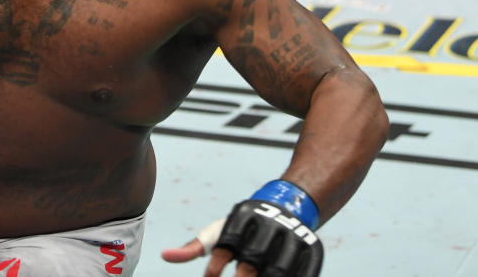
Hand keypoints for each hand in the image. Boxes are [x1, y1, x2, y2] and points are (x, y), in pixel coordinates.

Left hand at [163, 202, 322, 276]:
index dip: (216, 265)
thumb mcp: (219, 232)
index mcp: (244, 216)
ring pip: (279, 271)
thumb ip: (194, 247)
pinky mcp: (313, 251)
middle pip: (253, 260)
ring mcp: (294, 238)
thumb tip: (164, 256)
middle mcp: (269, 224)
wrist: (289, 207)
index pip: (226, 244)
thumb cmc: (244, 228)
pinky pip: (305, 274)